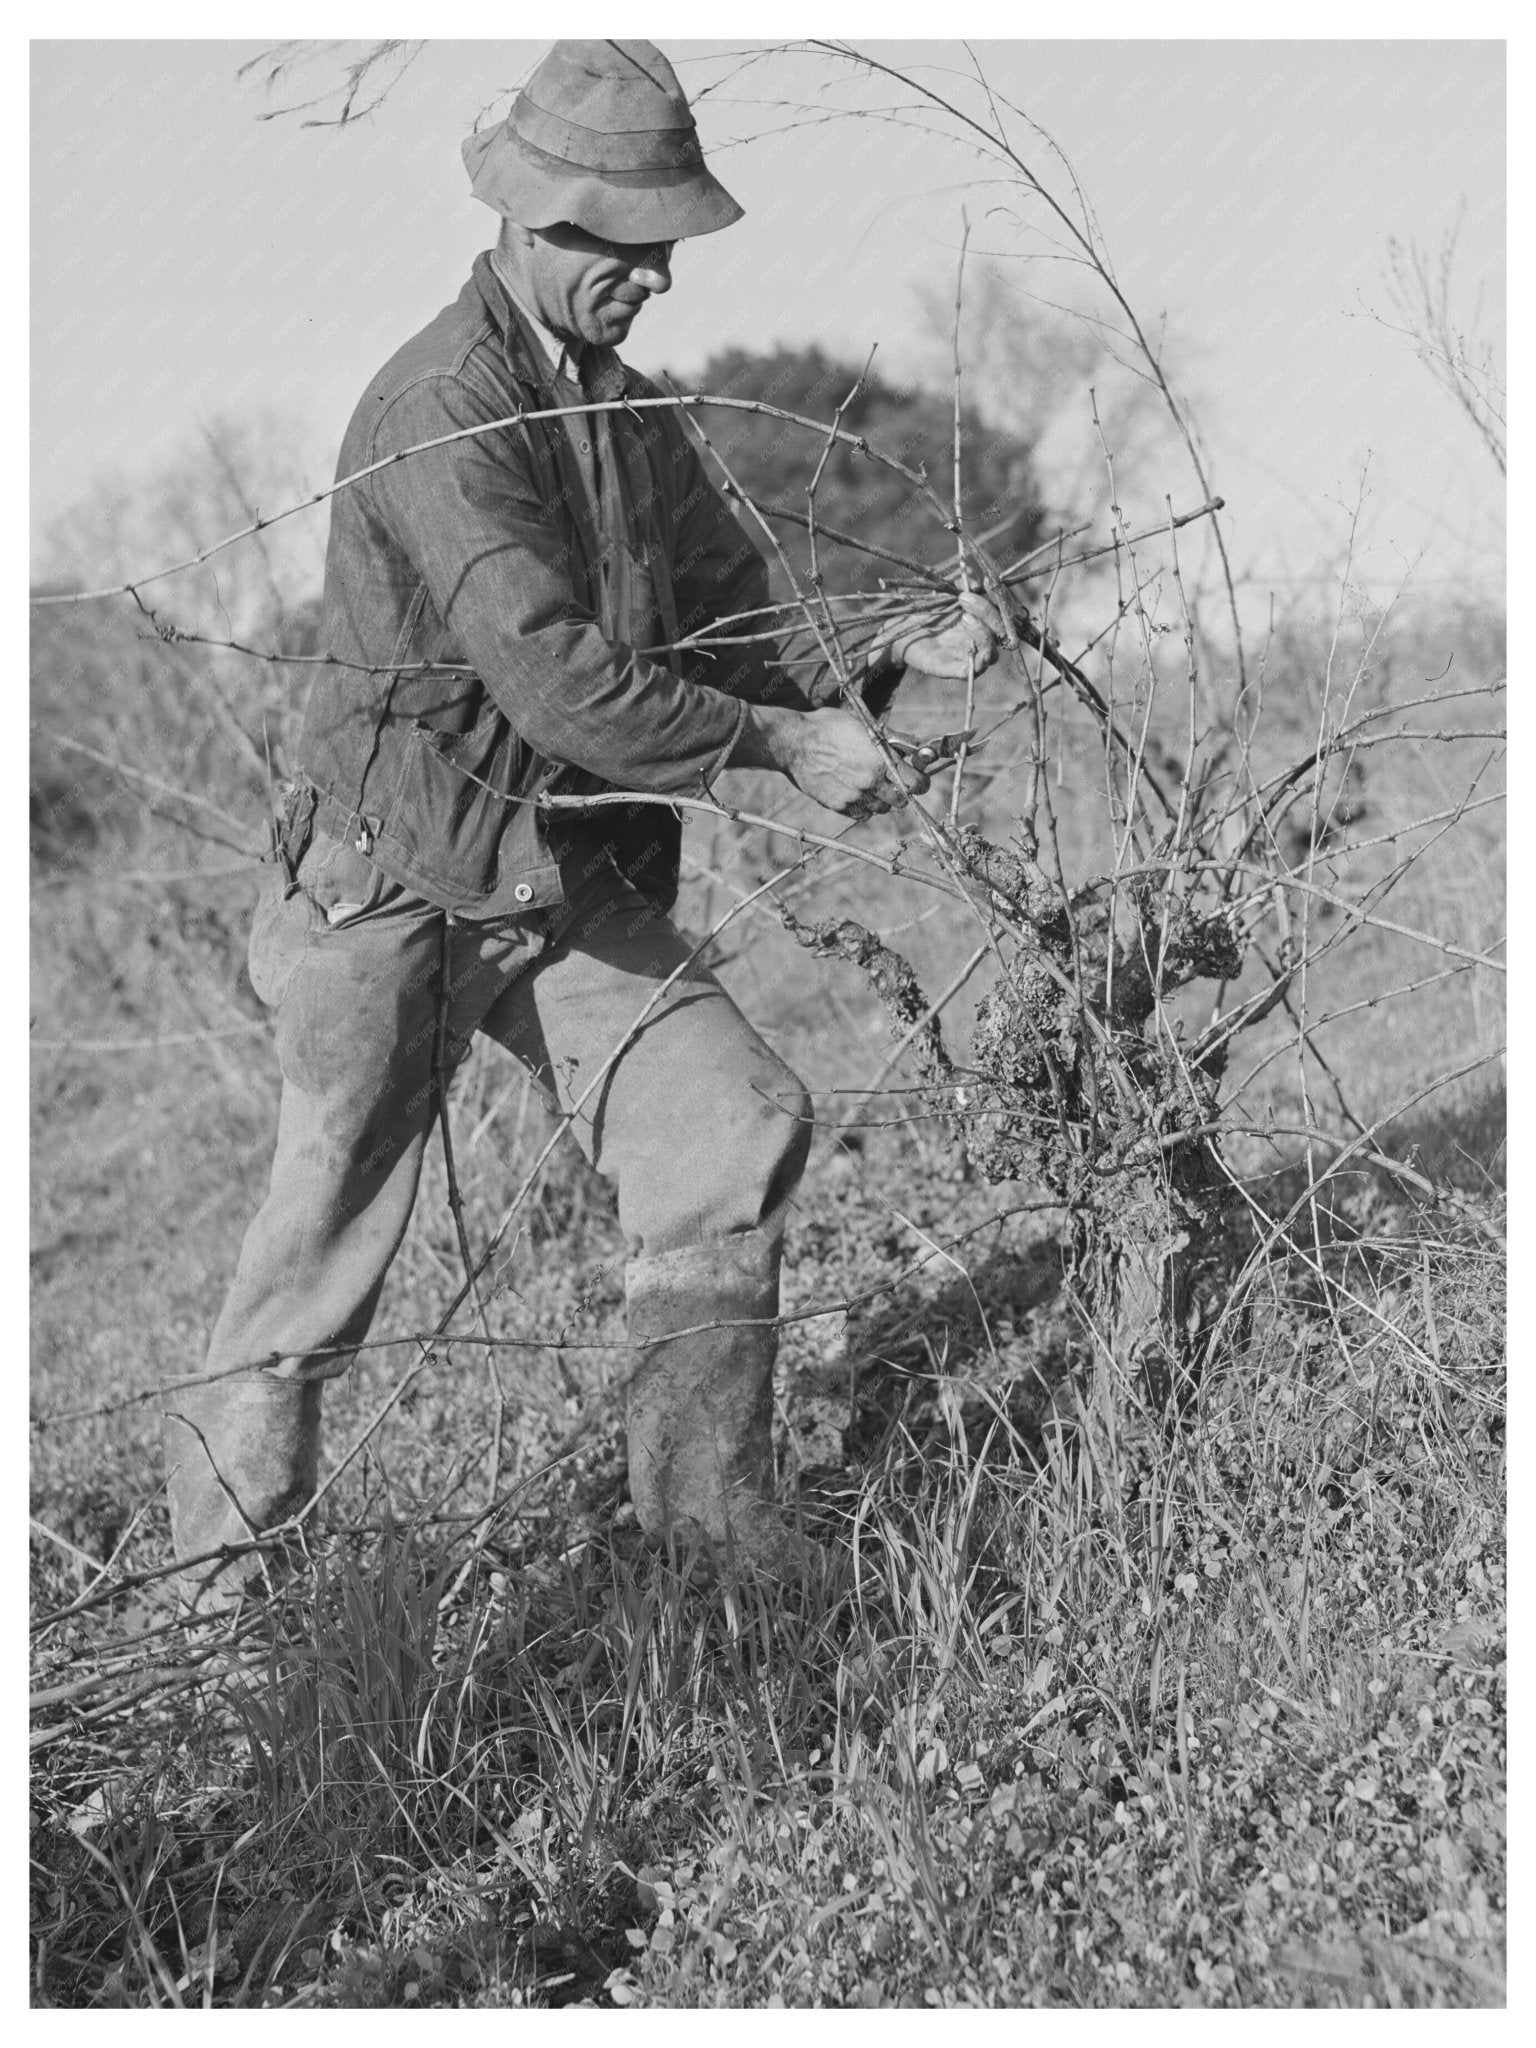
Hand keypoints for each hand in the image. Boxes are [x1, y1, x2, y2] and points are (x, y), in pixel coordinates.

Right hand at [735, 705, 928, 818]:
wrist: (793, 743)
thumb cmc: (828, 727)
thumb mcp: (862, 726)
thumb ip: (890, 739)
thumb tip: (913, 746)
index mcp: (880, 761)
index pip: (915, 784)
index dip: (920, 782)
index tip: (919, 780)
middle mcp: (870, 782)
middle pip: (900, 800)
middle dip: (901, 792)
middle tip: (896, 783)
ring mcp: (854, 796)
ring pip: (881, 808)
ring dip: (883, 800)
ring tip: (874, 787)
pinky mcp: (838, 805)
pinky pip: (861, 814)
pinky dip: (864, 807)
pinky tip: (859, 794)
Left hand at [878, 589, 1005, 679]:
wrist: (900, 627)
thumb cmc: (925, 609)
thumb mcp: (943, 591)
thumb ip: (958, 582)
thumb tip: (972, 575)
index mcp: (984, 622)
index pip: (1004, 613)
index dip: (1001, 599)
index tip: (986, 582)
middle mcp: (981, 641)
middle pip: (1001, 633)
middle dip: (988, 613)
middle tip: (964, 598)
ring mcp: (968, 657)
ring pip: (991, 654)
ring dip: (984, 634)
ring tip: (964, 618)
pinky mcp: (952, 670)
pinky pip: (971, 672)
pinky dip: (977, 662)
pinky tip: (978, 653)